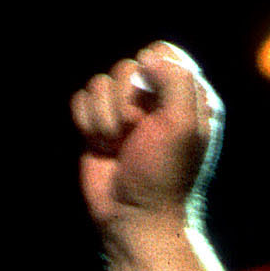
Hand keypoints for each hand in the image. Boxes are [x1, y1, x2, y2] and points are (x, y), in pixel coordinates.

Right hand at [71, 40, 221, 232]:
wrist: (135, 217)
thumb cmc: (165, 175)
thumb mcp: (183, 126)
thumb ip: (176, 81)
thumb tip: (147, 57)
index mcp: (188, 97)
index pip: (164, 53)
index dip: (152, 71)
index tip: (154, 103)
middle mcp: (156, 101)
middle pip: (126, 67)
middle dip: (125, 102)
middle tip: (136, 133)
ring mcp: (125, 113)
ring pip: (100, 84)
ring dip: (105, 117)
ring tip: (118, 145)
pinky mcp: (99, 126)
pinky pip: (82, 100)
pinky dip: (88, 123)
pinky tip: (102, 146)